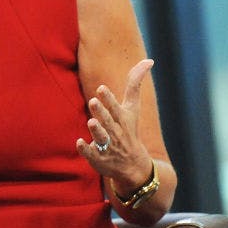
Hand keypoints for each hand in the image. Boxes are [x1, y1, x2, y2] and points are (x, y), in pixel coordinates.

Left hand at [76, 59, 153, 192]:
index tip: (101, 88)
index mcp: (122, 119)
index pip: (115, 107)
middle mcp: (115, 132)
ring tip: (91, 122)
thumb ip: (135, 84)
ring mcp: (107, 146)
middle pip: (107, 121)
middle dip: (101, 112)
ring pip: (101, 137)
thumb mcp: (133, 108)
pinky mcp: (98, 158)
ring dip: (96, 130)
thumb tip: (149, 60)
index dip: (108, 99)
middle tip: (93, 101)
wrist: (133, 166)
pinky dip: (85, 149)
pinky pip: (90, 153)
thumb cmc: (129, 130)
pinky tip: (79, 142)